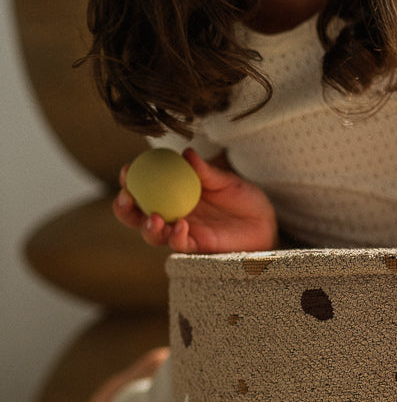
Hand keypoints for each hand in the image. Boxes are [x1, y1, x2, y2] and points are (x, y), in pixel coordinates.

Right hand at [113, 149, 278, 253]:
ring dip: (148, 226)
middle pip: (137, 215)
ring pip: (153, 234)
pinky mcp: (197, 248)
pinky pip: (180, 245)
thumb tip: (187, 153)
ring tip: (156, 217)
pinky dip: (177, 237)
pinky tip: (182, 226)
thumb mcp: (227, 181)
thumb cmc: (244, 199)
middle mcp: (173, 214)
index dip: (131, 181)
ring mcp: (183, 232)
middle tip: (126, 197)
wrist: (265, 223)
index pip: (144, 188)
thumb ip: (206, 172)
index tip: (127, 169)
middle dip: (124, 208)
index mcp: (174, 194)